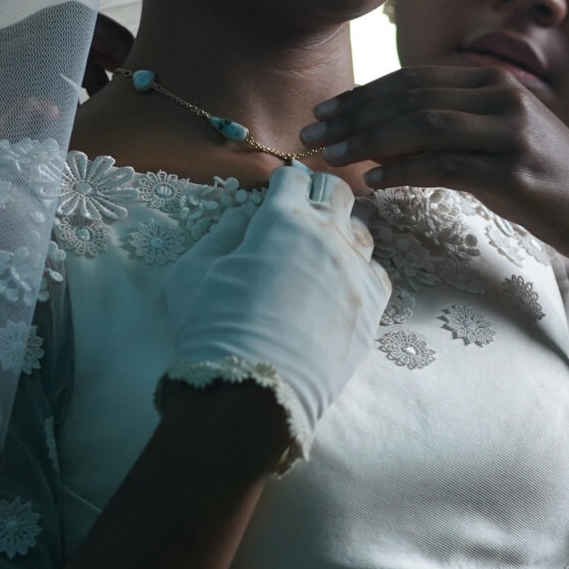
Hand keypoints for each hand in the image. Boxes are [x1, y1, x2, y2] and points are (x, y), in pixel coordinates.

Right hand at [158, 165, 391, 456]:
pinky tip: (340, 285)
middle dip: (319, 191)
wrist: (254, 391)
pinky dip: (359, 271)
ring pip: (361, 231)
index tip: (277, 193)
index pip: (294, 177)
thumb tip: (245, 215)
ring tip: (322, 251)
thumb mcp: (193, 271)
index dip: (283, 182)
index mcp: (281, 219)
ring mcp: (355, 270)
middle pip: (337, 191)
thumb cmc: (212, 328)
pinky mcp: (372, 305)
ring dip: (341, 232)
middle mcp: (326, 235)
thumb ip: (222, 232)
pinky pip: (375, 272)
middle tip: (304, 208)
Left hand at [302, 63, 568, 264]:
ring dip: (367, 141)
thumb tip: (382, 142)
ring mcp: (511, 132)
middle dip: (353, 115)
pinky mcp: (514, 171)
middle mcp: (503, 97)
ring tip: (328, 157)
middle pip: (411, 98)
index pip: (414, 79)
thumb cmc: (546, 185)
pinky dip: (403, 171)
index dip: (363, 94)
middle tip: (310, 134)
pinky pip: (444, 165)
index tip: (324, 111)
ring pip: (422, 126)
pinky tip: (373, 182)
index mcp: (496, 82)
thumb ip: (451, 130)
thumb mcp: (499, 142)